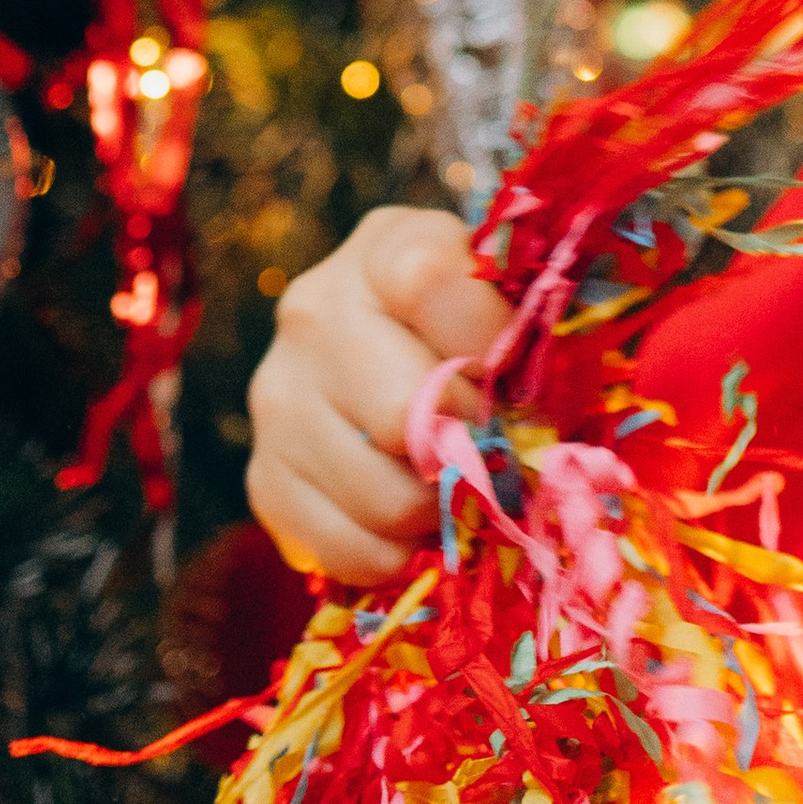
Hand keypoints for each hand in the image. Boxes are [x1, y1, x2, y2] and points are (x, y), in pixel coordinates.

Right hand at [245, 206, 514, 583]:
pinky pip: (346, 548)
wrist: (388, 353)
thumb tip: (538, 425)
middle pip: (402, 412)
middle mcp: (314, 312)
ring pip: (384, 495)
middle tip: (492, 448)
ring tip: (454, 485)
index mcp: (383, 248)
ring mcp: (279, 394)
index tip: (511, 372)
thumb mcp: (504, 295)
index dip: (488, 341)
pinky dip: (395, 554)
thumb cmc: (471, 326)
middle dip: (470, 446)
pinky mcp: (264, 474)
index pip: (428, 281)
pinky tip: (412, 525)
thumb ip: (528, 332)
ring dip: (438, 511)